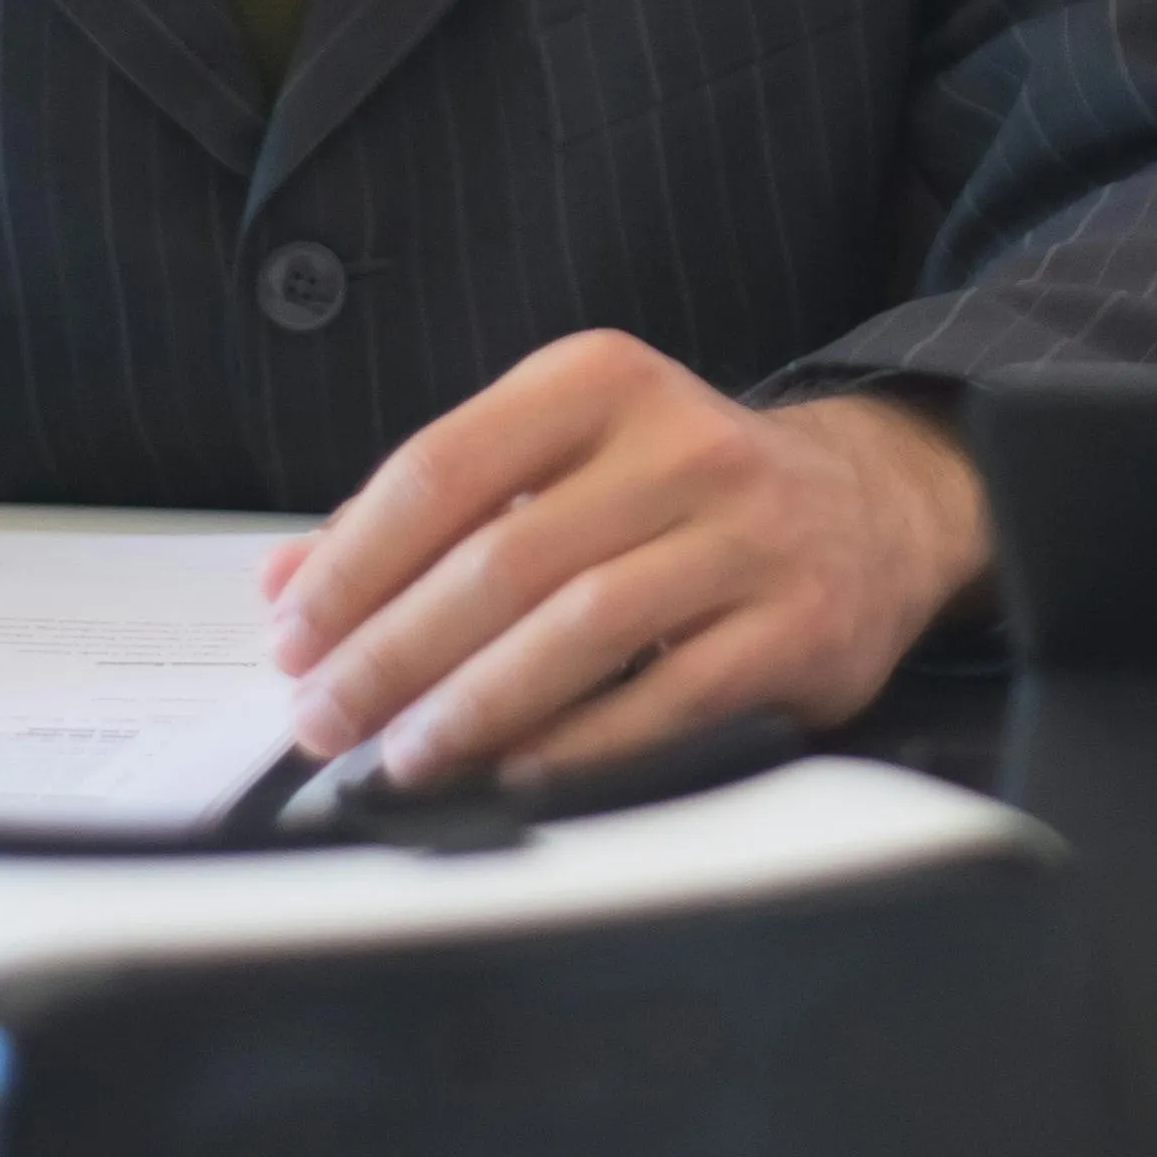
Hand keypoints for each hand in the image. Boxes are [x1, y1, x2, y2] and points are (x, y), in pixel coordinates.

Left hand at [260, 334, 989, 789]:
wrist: (871, 510)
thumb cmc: (676, 493)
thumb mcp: (560, 463)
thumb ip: (428, 516)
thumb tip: (284, 583)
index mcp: (602, 382)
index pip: (446, 466)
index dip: (353, 561)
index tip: (292, 636)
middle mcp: (683, 443)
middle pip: (505, 555)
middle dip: (392, 649)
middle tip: (323, 717)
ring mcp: (749, 535)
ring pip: (581, 626)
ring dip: (472, 704)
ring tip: (398, 757)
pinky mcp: (799, 627)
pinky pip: (667, 697)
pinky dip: (578, 745)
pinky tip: (510, 774)